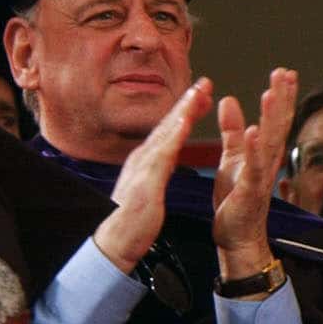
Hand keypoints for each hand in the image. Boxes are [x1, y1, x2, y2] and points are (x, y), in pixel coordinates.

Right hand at [90, 79, 212, 273]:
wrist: (116, 242)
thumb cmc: (135, 219)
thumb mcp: (151, 187)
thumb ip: (159, 169)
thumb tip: (167, 156)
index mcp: (148, 160)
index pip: (171, 129)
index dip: (186, 109)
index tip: (202, 93)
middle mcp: (144, 158)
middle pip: (169, 124)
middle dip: (187, 101)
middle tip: (205, 81)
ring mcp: (143, 167)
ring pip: (166, 132)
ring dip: (182, 110)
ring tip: (198, 92)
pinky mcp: (145, 180)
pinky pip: (162, 154)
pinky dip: (173, 135)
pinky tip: (184, 122)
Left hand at [213, 67, 296, 278]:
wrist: (237, 237)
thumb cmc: (236, 200)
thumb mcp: (231, 159)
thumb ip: (231, 130)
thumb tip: (228, 100)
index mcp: (262, 153)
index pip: (274, 119)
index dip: (280, 95)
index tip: (284, 72)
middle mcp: (267, 162)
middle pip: (278, 125)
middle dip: (283, 99)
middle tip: (286, 73)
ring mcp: (261, 176)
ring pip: (269, 142)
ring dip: (271, 118)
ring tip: (271, 93)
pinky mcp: (250, 191)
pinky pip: (254, 168)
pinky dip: (254, 150)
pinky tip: (253, 131)